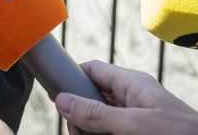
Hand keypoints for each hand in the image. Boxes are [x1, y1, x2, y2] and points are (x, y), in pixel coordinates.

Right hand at [55, 60, 197, 134]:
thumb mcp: (134, 125)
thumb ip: (98, 114)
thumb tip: (62, 100)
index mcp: (132, 83)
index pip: (92, 70)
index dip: (71, 79)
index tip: (55, 96)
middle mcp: (134, 97)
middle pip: (93, 99)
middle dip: (80, 116)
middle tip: (78, 133)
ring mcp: (139, 117)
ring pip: (102, 120)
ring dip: (92, 130)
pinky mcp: (142, 132)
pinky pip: (115, 131)